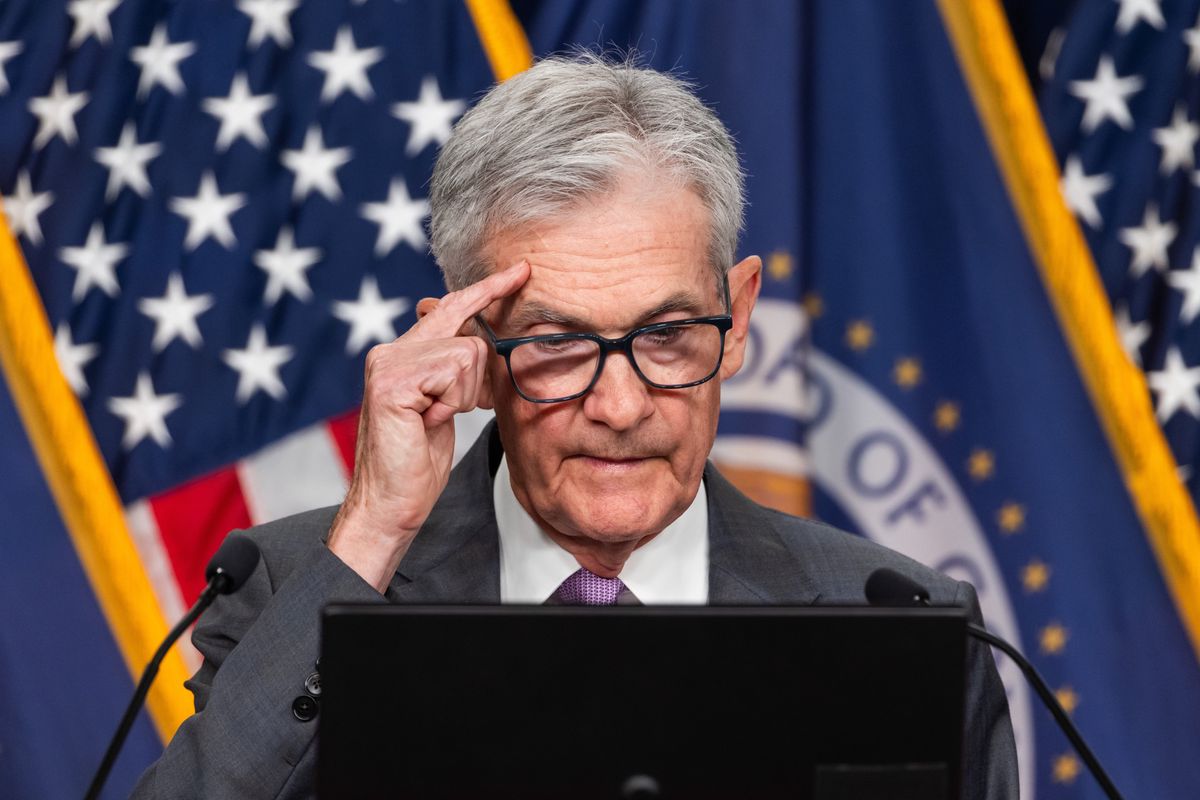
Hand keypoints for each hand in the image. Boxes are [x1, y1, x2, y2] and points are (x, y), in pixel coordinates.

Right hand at [327, 260, 529, 591]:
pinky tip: (427, 422)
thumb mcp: (446, 406)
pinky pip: (454, 371)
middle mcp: (391, 350)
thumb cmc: (417, 462)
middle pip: (470, 335)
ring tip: (432, 421)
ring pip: (468, 354)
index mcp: (403, 353)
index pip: (451, 309)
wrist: (390, 503)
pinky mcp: (393, 381)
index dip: (487, 290)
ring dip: (462, 396)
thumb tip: (486, 345)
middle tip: (445, 414)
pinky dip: (452, 403)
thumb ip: (458, 371)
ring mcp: (389, 362)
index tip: (520, 271)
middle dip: (476, 380)